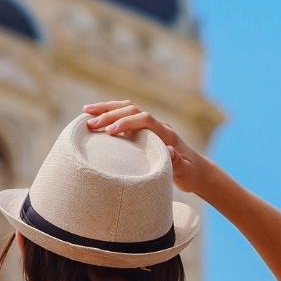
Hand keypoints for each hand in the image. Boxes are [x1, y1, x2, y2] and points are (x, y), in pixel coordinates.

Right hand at [82, 100, 228, 200]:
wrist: (195, 169)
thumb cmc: (189, 172)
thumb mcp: (185, 171)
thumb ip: (178, 162)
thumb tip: (169, 150)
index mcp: (165, 133)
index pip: (144, 119)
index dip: (127, 122)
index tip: (111, 131)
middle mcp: (157, 125)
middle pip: (132, 110)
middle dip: (110, 114)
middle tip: (91, 124)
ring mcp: (149, 126)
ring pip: (127, 109)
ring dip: (107, 108)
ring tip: (86, 112)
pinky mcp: (143, 131)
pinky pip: (125, 117)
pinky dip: (110, 115)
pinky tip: (94, 119)